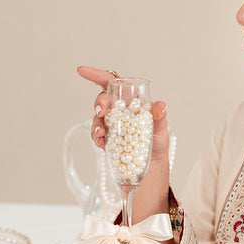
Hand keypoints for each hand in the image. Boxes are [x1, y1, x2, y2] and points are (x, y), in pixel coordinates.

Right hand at [76, 65, 169, 222]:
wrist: (151, 173)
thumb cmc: (158, 148)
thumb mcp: (161, 132)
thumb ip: (159, 118)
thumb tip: (160, 106)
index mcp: (132, 103)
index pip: (114, 84)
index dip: (97, 75)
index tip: (82, 71)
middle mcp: (120, 112)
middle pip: (103, 99)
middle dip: (98, 102)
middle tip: (101, 111)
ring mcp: (112, 126)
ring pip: (98, 118)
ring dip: (96, 123)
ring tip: (101, 133)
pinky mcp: (108, 141)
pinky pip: (97, 135)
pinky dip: (96, 137)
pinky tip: (102, 142)